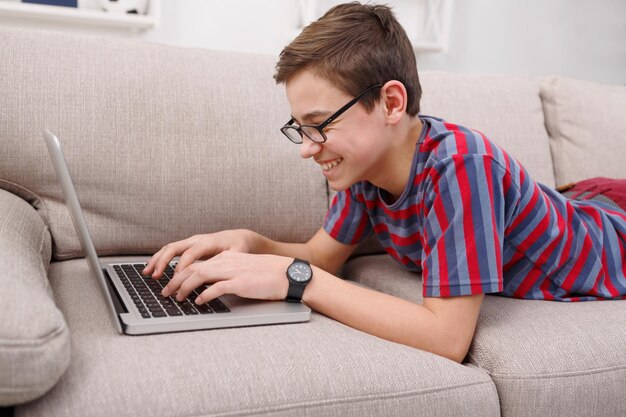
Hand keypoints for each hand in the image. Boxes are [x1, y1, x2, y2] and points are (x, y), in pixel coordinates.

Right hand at [142, 229, 257, 278]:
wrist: (238, 237)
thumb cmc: (238, 246)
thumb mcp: (236, 254)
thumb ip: (227, 262)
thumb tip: (219, 274)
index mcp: (208, 242)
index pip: (191, 253)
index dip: (182, 265)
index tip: (176, 278)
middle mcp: (196, 240)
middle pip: (174, 247)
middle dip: (163, 262)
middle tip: (156, 276)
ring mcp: (190, 242)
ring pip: (169, 248)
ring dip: (157, 260)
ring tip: (148, 273)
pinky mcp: (187, 246)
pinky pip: (170, 250)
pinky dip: (160, 259)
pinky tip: (153, 268)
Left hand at [161, 251, 291, 303]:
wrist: (287, 274)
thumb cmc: (267, 275)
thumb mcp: (243, 270)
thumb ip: (226, 274)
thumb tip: (210, 286)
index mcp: (226, 258)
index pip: (196, 264)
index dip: (180, 274)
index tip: (171, 284)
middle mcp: (226, 262)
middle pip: (192, 269)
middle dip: (175, 281)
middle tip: (165, 293)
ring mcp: (232, 272)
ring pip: (199, 276)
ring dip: (184, 288)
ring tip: (177, 298)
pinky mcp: (240, 283)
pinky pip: (216, 288)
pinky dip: (204, 295)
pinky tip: (198, 302)